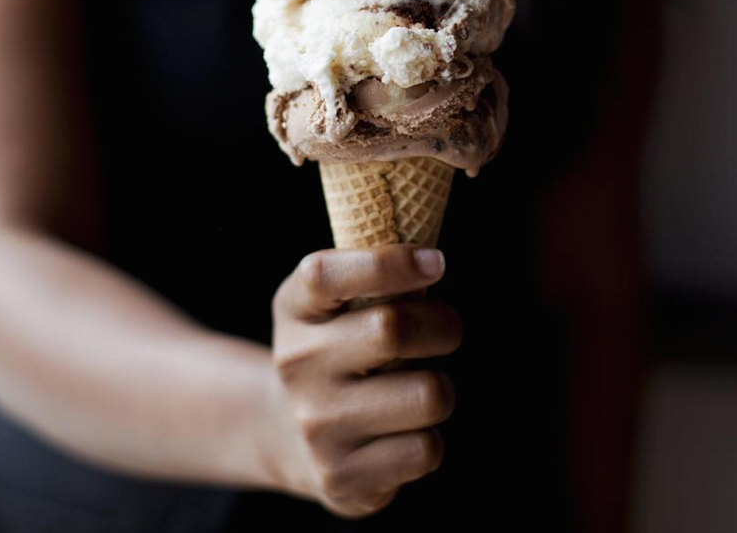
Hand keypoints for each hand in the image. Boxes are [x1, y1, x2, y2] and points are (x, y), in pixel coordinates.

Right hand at [267, 245, 462, 517]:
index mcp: (294, 308)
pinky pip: (425, 450)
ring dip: (441, 388)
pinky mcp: (340, 475)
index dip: (389, 264)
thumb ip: (371, 278)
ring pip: (427, 395)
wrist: (290, 434)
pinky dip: (430, 438)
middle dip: (443, 324)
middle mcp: (297, 362)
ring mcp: (316, 422)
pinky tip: (404, 431)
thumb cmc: (338, 348)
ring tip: (420, 386)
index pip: (326, 274)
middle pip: (392, 329)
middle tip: (446, 328)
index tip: (435, 263)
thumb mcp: (334, 303)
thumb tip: (431, 262)